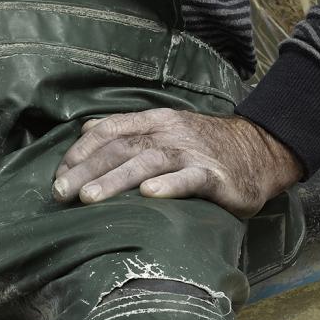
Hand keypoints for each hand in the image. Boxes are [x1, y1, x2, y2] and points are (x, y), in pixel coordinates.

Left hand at [52, 110, 303, 218]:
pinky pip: (189, 179)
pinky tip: (150, 196)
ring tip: (90, 198)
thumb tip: (85, 130)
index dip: (81, 151)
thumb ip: (129, 130)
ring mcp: (192, 153)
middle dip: (87, 170)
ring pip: (148, 163)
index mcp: (155, 121)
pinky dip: (169, 186)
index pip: (110, 130)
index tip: (59, 174)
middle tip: (60, 193)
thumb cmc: (204, 145)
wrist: (260, 150)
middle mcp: (169, 133)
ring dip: (116, 180)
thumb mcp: (166, 129)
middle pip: (121, 148)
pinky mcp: (215, 176)